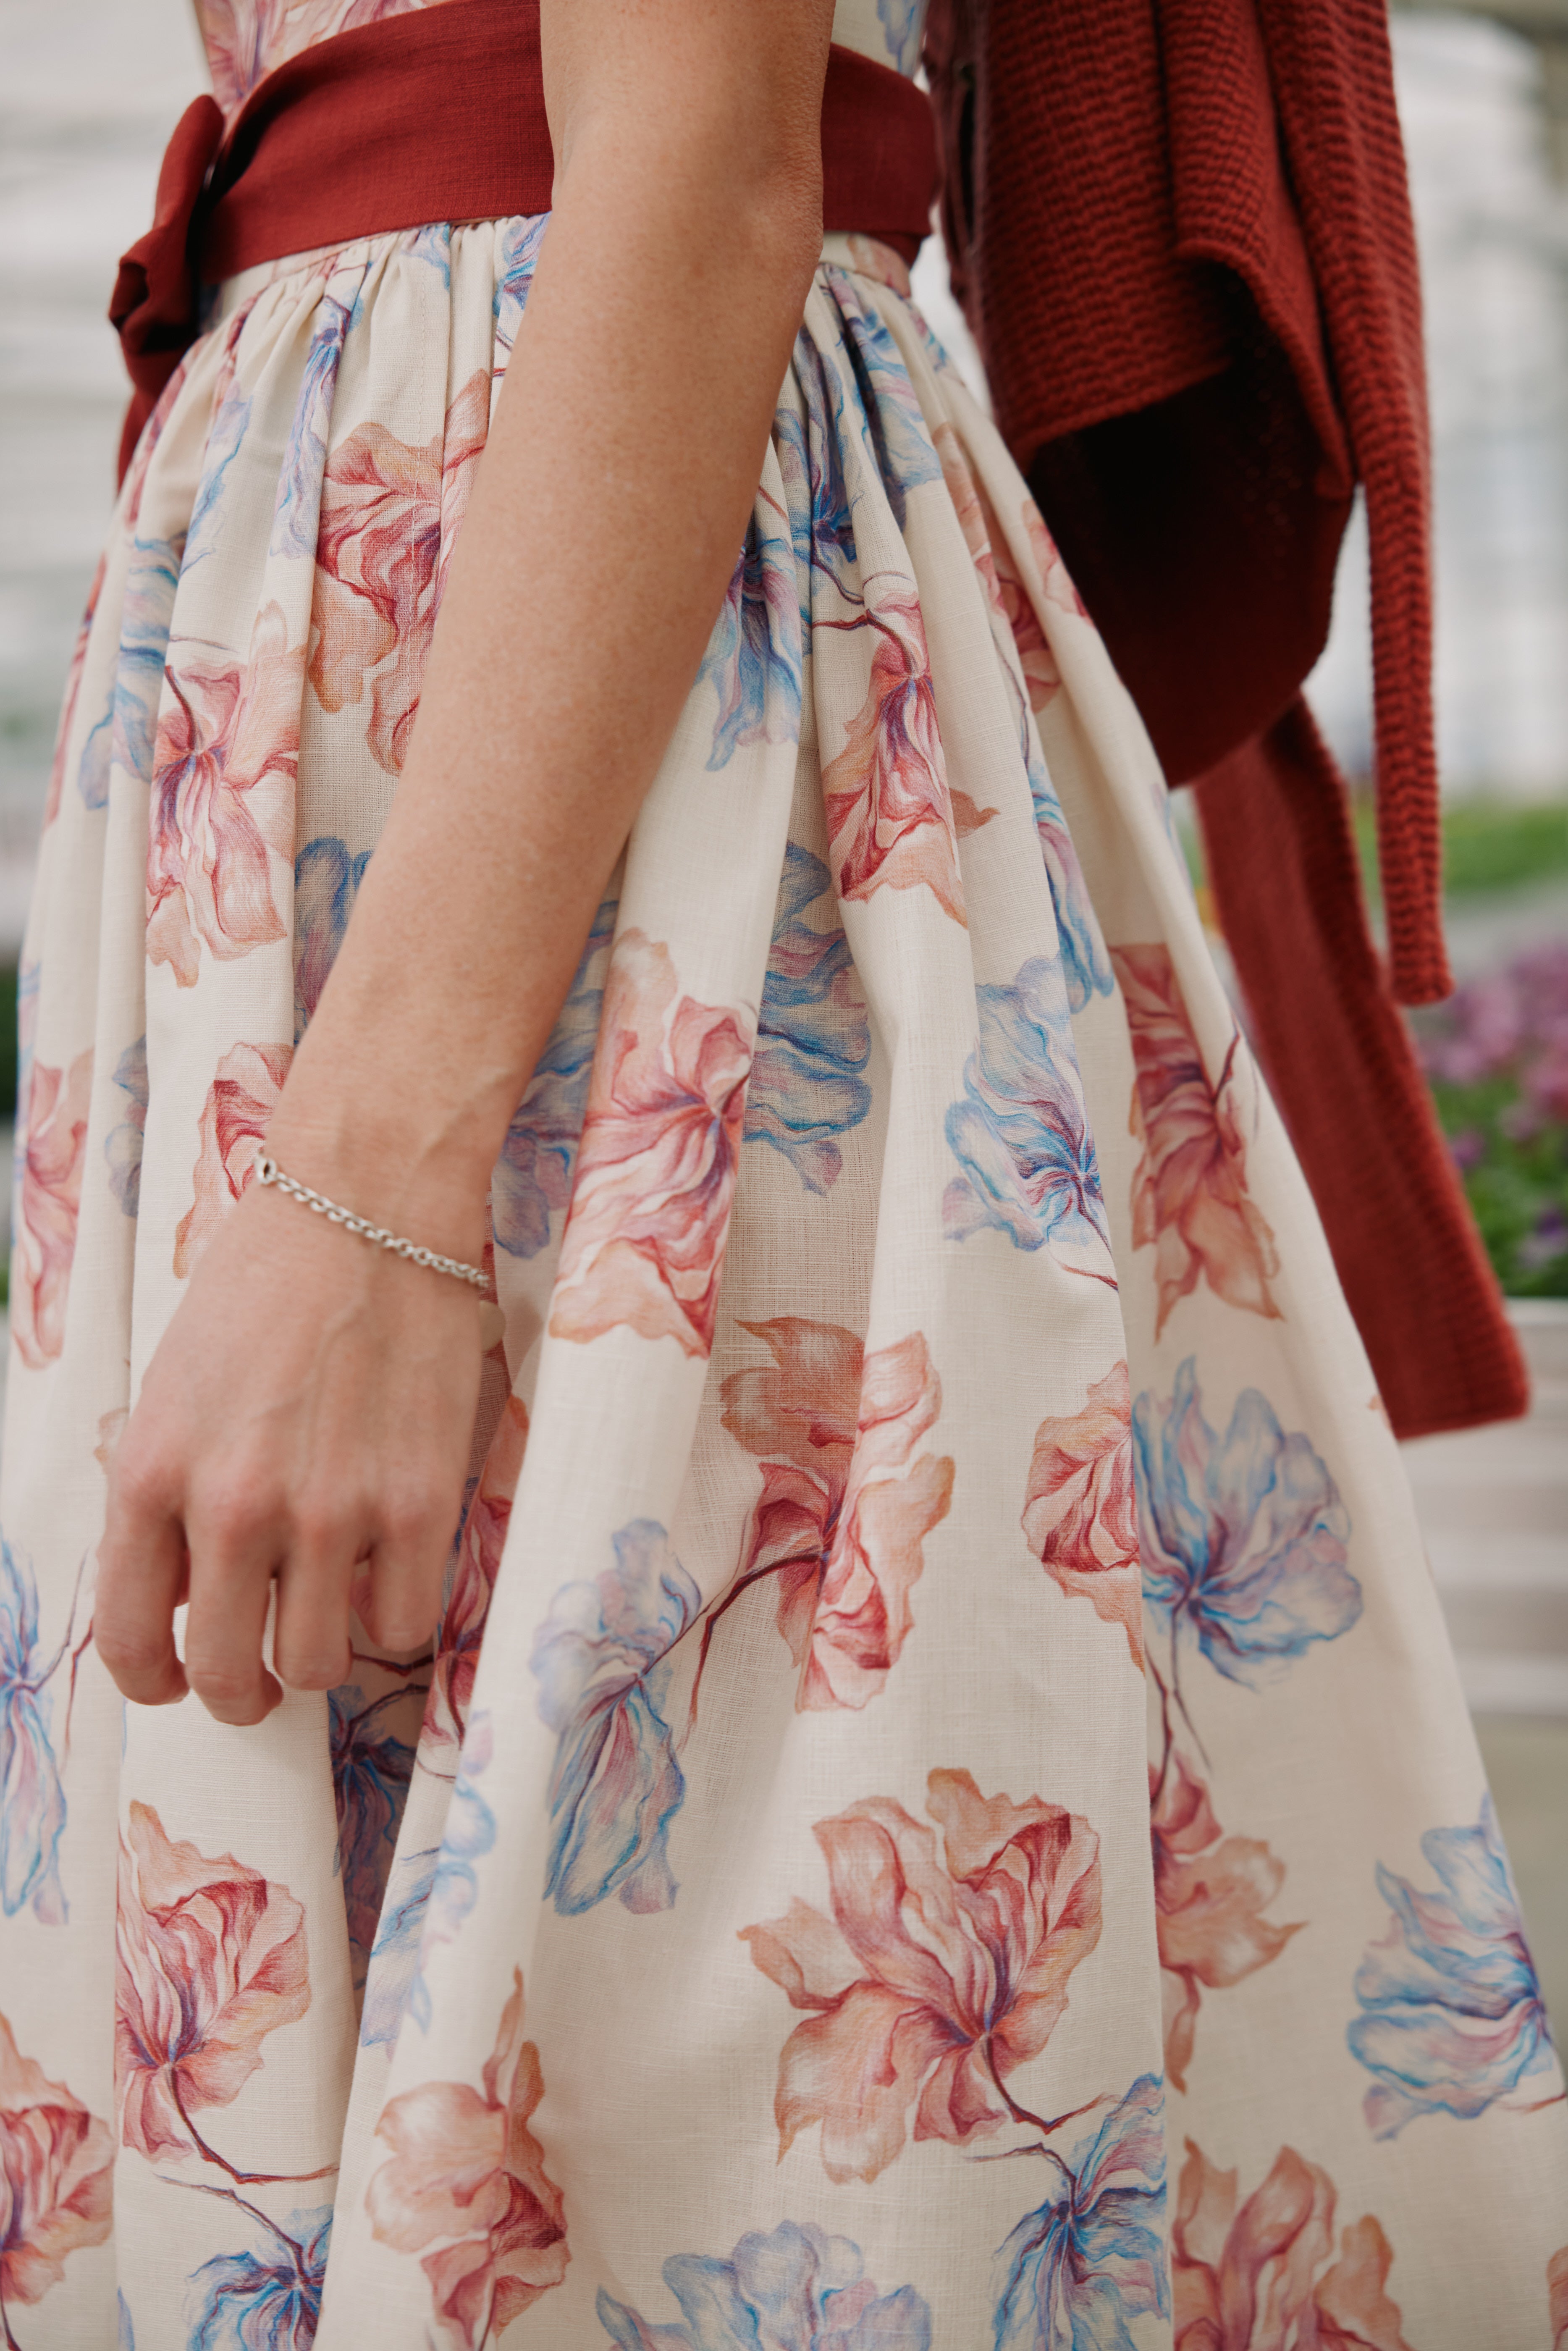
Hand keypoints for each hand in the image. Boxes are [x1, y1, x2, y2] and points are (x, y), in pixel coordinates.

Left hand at [95, 1167, 484, 1725]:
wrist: (368, 1207)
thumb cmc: (266, 1284)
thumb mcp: (174, 1389)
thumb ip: (169, 1495)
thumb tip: (192, 1593)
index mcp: (154, 1473)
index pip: (131, 1638)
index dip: (155, 1682)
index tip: (177, 1682)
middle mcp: (235, 1505)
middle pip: (228, 1674)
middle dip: (239, 1693)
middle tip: (260, 1678)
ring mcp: (332, 1509)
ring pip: (317, 1664)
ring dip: (318, 1658)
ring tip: (328, 1617)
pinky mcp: (420, 1501)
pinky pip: (402, 1622)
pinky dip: (392, 1615)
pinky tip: (388, 1574)